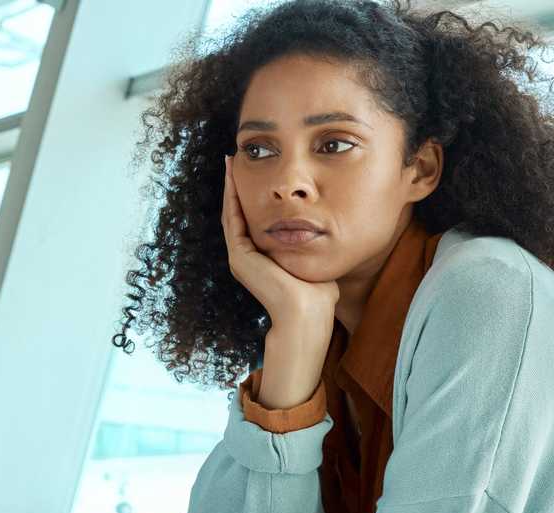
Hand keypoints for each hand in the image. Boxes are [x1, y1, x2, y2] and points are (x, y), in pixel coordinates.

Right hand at [222, 154, 338, 325]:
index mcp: (262, 259)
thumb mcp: (314, 260)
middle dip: (236, 186)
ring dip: (230, 188)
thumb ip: (312, 245)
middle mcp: (247, 258)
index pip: (253, 221)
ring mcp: (240, 258)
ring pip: (231, 214)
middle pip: (238, 213)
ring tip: (230, 162)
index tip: (255, 172)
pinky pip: (233, 221)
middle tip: (234, 159)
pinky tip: (234, 180)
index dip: (251, 196)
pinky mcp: (239, 257)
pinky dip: (232, 199)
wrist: (307, 313)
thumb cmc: (318, 294)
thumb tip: (323, 231)